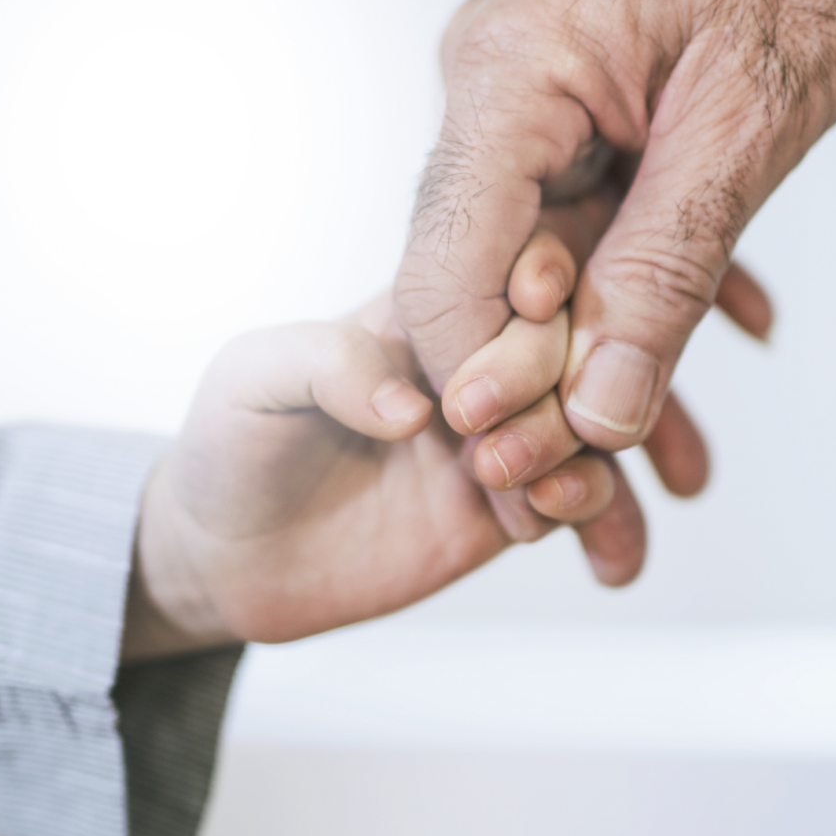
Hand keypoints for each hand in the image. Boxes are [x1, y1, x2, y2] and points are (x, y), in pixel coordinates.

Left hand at [122, 294, 639, 657]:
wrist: (226, 560)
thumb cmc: (231, 445)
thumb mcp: (253, 379)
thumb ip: (327, 366)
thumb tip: (409, 403)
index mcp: (429, 310)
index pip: (512, 275)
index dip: (539, 286)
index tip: (538, 311)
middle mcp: (479, 367)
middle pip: (573, 348)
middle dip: (575, 387)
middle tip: (523, 442)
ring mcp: (503, 437)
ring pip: (596, 423)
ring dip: (605, 457)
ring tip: (562, 499)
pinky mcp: (511, 507)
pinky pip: (585, 503)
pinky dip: (608, 520)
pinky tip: (603, 553)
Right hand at [396, 0, 835, 483]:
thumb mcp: (749, 123)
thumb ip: (666, 271)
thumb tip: (597, 414)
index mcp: (507, 77)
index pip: (447, 268)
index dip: (484, 388)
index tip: (543, 481)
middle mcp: (494, 85)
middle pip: (484, 277)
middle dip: (547, 398)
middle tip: (607, 510)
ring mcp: (534, 91)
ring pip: (547, 258)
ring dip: (611, 356)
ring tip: (683, 466)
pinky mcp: (582, 98)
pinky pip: (595, 214)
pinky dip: (652, 282)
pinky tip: (739, 336)